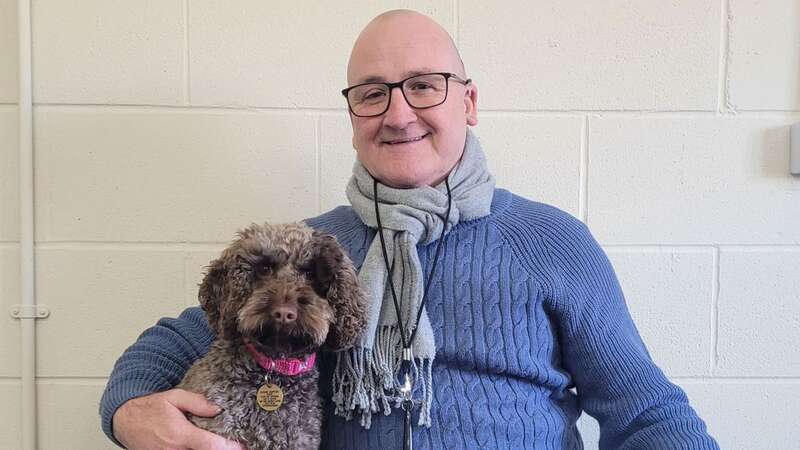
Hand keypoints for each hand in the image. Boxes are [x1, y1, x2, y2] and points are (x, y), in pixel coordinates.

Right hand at [112, 388, 242, 449]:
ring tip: (220, 445)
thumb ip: (197, 402)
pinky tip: (203, 446)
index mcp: (181, 434)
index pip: (211, 445)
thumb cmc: (149, 408)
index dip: (229, 447)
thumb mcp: (174, 397)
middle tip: (234, 445)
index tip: (241, 446)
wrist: (125, 421)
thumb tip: (217, 408)